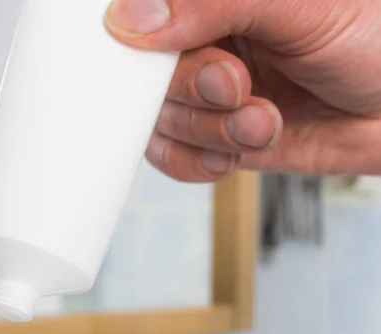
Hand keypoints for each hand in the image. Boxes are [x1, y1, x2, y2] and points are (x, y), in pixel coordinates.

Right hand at [105, 0, 380, 180]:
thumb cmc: (371, 37)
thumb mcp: (299, 4)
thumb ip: (213, 2)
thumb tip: (132, 17)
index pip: (143, 16)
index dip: (143, 42)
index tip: (175, 54)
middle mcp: (203, 41)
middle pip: (147, 76)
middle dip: (194, 91)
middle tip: (236, 86)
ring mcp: (206, 94)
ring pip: (163, 121)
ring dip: (212, 131)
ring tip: (262, 122)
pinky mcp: (216, 137)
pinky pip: (175, 157)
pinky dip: (198, 162)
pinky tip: (233, 154)